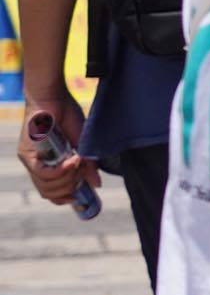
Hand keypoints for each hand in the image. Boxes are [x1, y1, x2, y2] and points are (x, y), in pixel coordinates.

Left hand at [13, 88, 95, 207]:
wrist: (53, 96)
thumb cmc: (66, 115)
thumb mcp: (82, 144)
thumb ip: (87, 165)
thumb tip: (96, 185)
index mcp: (48, 163)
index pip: (51, 191)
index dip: (65, 197)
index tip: (80, 197)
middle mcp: (36, 164)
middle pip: (49, 193)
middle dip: (70, 189)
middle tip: (83, 175)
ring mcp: (30, 161)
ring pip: (46, 186)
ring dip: (67, 179)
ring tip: (79, 163)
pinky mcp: (28, 155)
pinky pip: (44, 173)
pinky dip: (61, 170)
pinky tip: (73, 160)